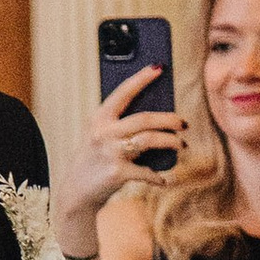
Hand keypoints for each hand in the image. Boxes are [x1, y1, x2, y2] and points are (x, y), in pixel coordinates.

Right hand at [50, 72, 186, 247]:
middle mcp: (103, 132)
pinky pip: (146, 171)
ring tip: (182, 145)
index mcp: (99, 118)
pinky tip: (163, 178)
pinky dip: (158, 176)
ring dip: (171, 142)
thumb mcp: (100, 136)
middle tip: (183, 124)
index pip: (123, 92)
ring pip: (149, 140)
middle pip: (144, 118)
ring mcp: (110, 152)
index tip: (159, 67)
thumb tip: (158, 117)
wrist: (76, 191)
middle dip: (169, 119)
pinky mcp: (117, 173)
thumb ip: (120, 125)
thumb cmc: (94, 159)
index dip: (142, 78)